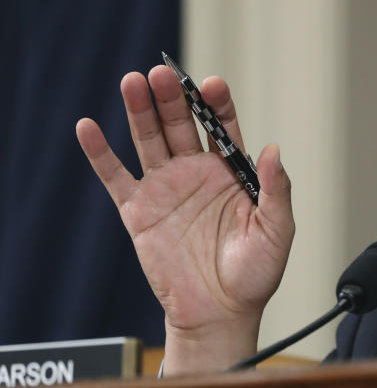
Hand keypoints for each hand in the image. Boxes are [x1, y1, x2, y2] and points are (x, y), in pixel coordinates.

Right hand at [76, 65, 294, 374]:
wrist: (220, 313)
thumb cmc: (255, 275)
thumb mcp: (277, 231)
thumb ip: (276, 189)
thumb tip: (273, 149)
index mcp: (232, 173)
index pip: (222, 127)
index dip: (216, 104)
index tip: (212, 85)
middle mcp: (197, 174)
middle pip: (181, 125)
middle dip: (173, 98)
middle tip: (163, 74)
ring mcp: (166, 189)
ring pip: (149, 140)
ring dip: (139, 111)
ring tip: (132, 81)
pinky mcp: (139, 212)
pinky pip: (116, 177)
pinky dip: (100, 153)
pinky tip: (88, 127)